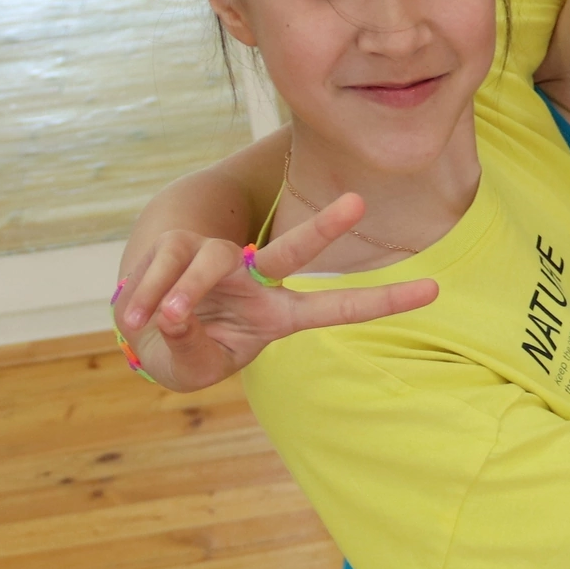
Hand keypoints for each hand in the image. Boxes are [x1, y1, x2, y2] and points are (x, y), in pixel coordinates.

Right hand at [112, 195, 438, 391]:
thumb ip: (192, 349)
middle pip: (294, 250)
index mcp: (279, 315)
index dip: (384, 301)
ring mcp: (221, 262)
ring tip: (163, 319)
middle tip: (358, 201)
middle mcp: (258, 280)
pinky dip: (146, 296)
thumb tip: (174, 315)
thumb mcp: (196, 367)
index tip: (435, 290)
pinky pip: (166, 268)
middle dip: (325, 227)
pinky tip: (135, 318)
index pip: (337, 309)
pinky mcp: (179, 250)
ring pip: (212, 262)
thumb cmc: (190, 352)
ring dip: (185, 294)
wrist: (147, 334)